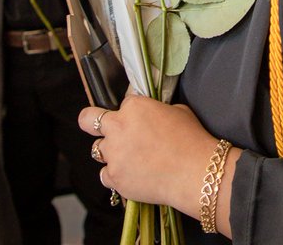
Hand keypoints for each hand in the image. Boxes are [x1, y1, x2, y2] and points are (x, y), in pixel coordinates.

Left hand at [78, 95, 218, 213]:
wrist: (195, 172)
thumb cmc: (191, 141)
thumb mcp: (178, 111)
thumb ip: (157, 110)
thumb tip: (154, 116)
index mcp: (133, 107)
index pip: (123, 104)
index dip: (131, 112)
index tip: (138, 120)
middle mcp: (118, 127)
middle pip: (88, 120)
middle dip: (91, 122)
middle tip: (100, 127)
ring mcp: (114, 153)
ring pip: (97, 150)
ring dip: (110, 152)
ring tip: (129, 159)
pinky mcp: (114, 177)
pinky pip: (105, 175)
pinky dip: (115, 176)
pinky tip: (131, 176)